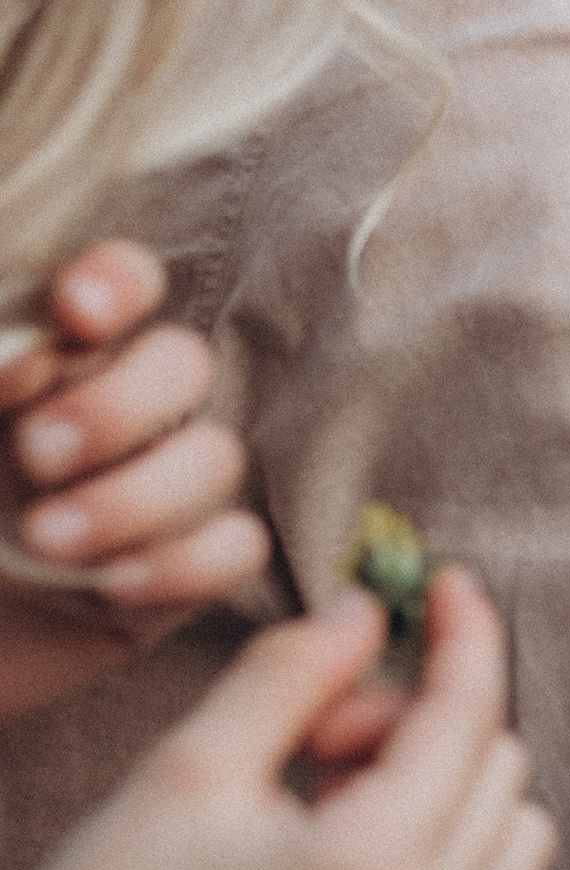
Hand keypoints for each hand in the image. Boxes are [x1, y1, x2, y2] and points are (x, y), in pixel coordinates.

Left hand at [0, 239, 270, 720]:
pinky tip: (113, 586)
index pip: (124, 285)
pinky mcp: (177, 576)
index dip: (120, 283)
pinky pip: (237, 549)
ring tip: (46, 541)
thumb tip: (32, 354)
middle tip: (34, 455)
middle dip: (119, 405)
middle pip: (183, 363)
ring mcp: (152, 494)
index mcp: (48, 361)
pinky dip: (186, 563)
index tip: (76, 314)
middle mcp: (113, 417)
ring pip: (215, 458)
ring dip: (136, 495)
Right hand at [0, 567, 555, 869]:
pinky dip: (439, 866)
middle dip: (426, 725)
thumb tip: (373, 611)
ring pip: (510, 846)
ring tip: (331, 801)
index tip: (446, 584)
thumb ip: (297, 669)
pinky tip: (336, 862)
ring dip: (448, 795)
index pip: (467, 720)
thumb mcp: (193, 762)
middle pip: (500, 776)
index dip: (463, 637)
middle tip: (317, 735)